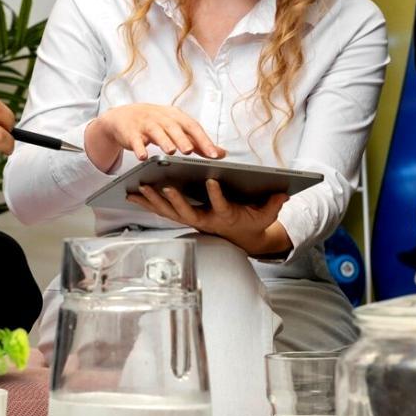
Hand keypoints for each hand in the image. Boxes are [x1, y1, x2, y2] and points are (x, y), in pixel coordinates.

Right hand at [84, 104, 224, 172]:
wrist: (124, 117)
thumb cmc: (156, 124)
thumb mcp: (177, 129)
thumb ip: (198, 142)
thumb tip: (222, 153)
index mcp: (176, 117)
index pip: (193, 127)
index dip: (204, 140)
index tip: (214, 155)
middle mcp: (162, 118)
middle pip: (175, 127)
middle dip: (183, 139)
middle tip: (191, 150)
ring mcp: (145, 124)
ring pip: (156, 131)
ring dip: (164, 141)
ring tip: (171, 151)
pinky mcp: (131, 132)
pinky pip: (135, 140)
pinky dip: (139, 147)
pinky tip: (143, 156)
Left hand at [127, 178, 290, 256]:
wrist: (241, 234)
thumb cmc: (250, 220)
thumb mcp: (266, 214)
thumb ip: (273, 205)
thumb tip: (284, 194)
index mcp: (225, 216)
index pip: (221, 206)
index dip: (217, 195)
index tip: (212, 181)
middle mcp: (205, 220)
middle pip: (187, 212)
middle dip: (175, 200)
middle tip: (164, 186)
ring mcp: (191, 219)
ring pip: (170, 212)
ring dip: (154, 201)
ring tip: (139, 187)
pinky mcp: (182, 216)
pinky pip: (162, 210)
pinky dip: (147, 202)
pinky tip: (132, 193)